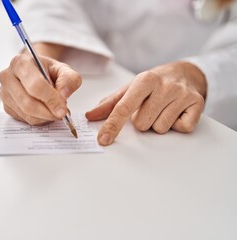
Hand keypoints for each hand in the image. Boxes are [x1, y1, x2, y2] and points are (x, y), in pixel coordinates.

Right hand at [0, 54, 81, 124]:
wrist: (36, 72)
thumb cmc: (47, 70)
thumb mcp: (63, 69)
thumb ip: (69, 79)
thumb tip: (64, 94)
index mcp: (20, 62)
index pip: (35, 85)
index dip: (51, 99)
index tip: (63, 109)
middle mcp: (8, 77)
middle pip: (28, 103)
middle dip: (48, 112)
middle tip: (62, 114)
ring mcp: (4, 93)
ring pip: (27, 114)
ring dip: (45, 117)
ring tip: (55, 110)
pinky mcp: (6, 106)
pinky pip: (25, 119)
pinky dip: (39, 119)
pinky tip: (45, 111)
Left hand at [86, 61, 206, 145]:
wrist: (185, 73)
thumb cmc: (153, 83)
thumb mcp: (130, 88)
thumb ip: (110, 103)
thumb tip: (90, 116)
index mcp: (145, 80)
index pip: (123, 107)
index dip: (112, 125)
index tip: (103, 139)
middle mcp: (165, 85)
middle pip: (142, 124)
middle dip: (142, 121)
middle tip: (149, 108)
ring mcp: (183, 94)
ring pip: (160, 128)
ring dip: (158, 123)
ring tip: (163, 108)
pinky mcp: (198, 103)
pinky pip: (181, 128)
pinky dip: (176, 125)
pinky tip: (176, 112)